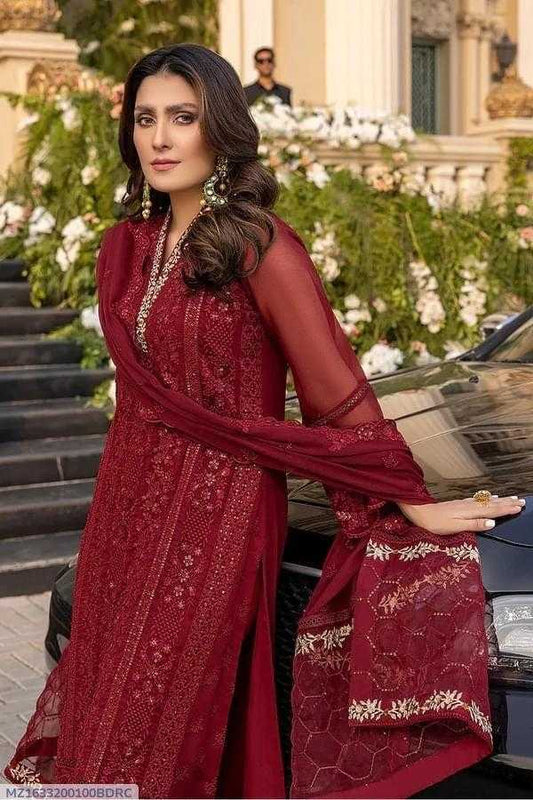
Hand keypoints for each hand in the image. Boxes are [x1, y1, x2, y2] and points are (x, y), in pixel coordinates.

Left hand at [397, 494, 524, 535]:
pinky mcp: (458, 503)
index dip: (506, 509)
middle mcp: (468, 506)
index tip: (519, 507)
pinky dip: (487, 499)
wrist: (419, 512)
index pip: (492, 511)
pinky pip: (478, 500)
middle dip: (507, 503)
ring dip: (500, 500)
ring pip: (486, 501)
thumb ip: (474, 524)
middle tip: (521, 501)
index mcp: (469, 512)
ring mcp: (463, 503)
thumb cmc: (435, 523)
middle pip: (491, 504)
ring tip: (511, 498)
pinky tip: (490, 498)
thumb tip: (492, 523)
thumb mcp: (454, 527)